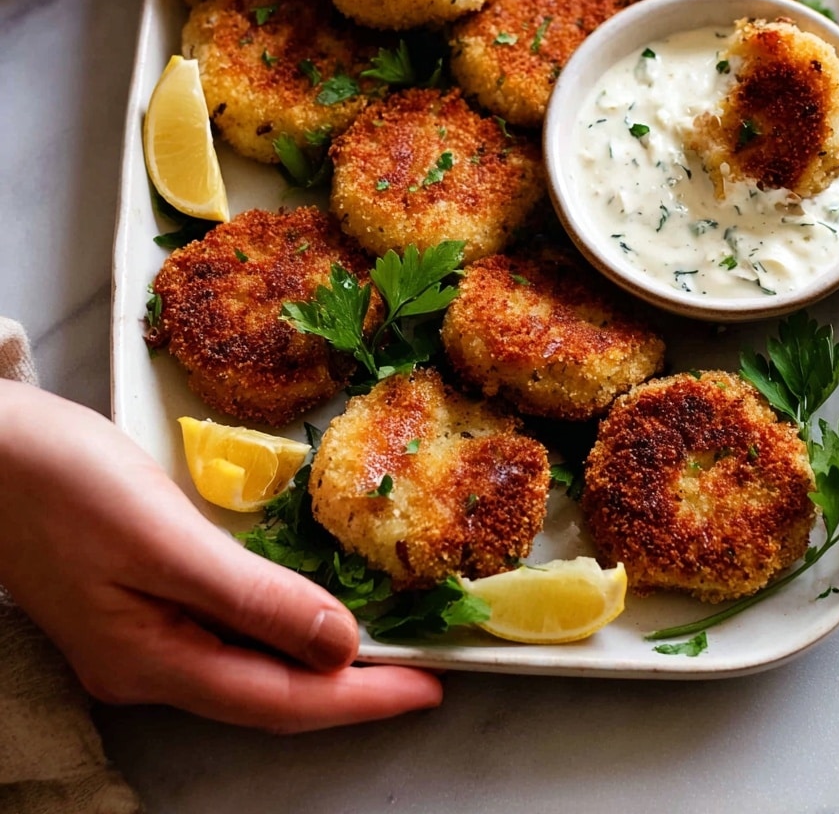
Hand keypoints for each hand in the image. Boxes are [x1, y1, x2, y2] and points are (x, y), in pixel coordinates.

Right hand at [0, 380, 441, 731]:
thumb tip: (339, 647)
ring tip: (384, 646)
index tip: (431, 688)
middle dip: (349, 689)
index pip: (280, 700)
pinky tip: (304, 610)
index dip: (361, 700)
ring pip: (248, 667)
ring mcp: (138, 638)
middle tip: (423, 669)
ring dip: (317, 662)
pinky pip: (226, 633)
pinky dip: (278, 628)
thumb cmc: (63, 482)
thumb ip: (251, 597)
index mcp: (153, 661)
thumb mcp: (162, 537)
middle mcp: (147, 666)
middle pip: (268, 695)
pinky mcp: (136, 601)